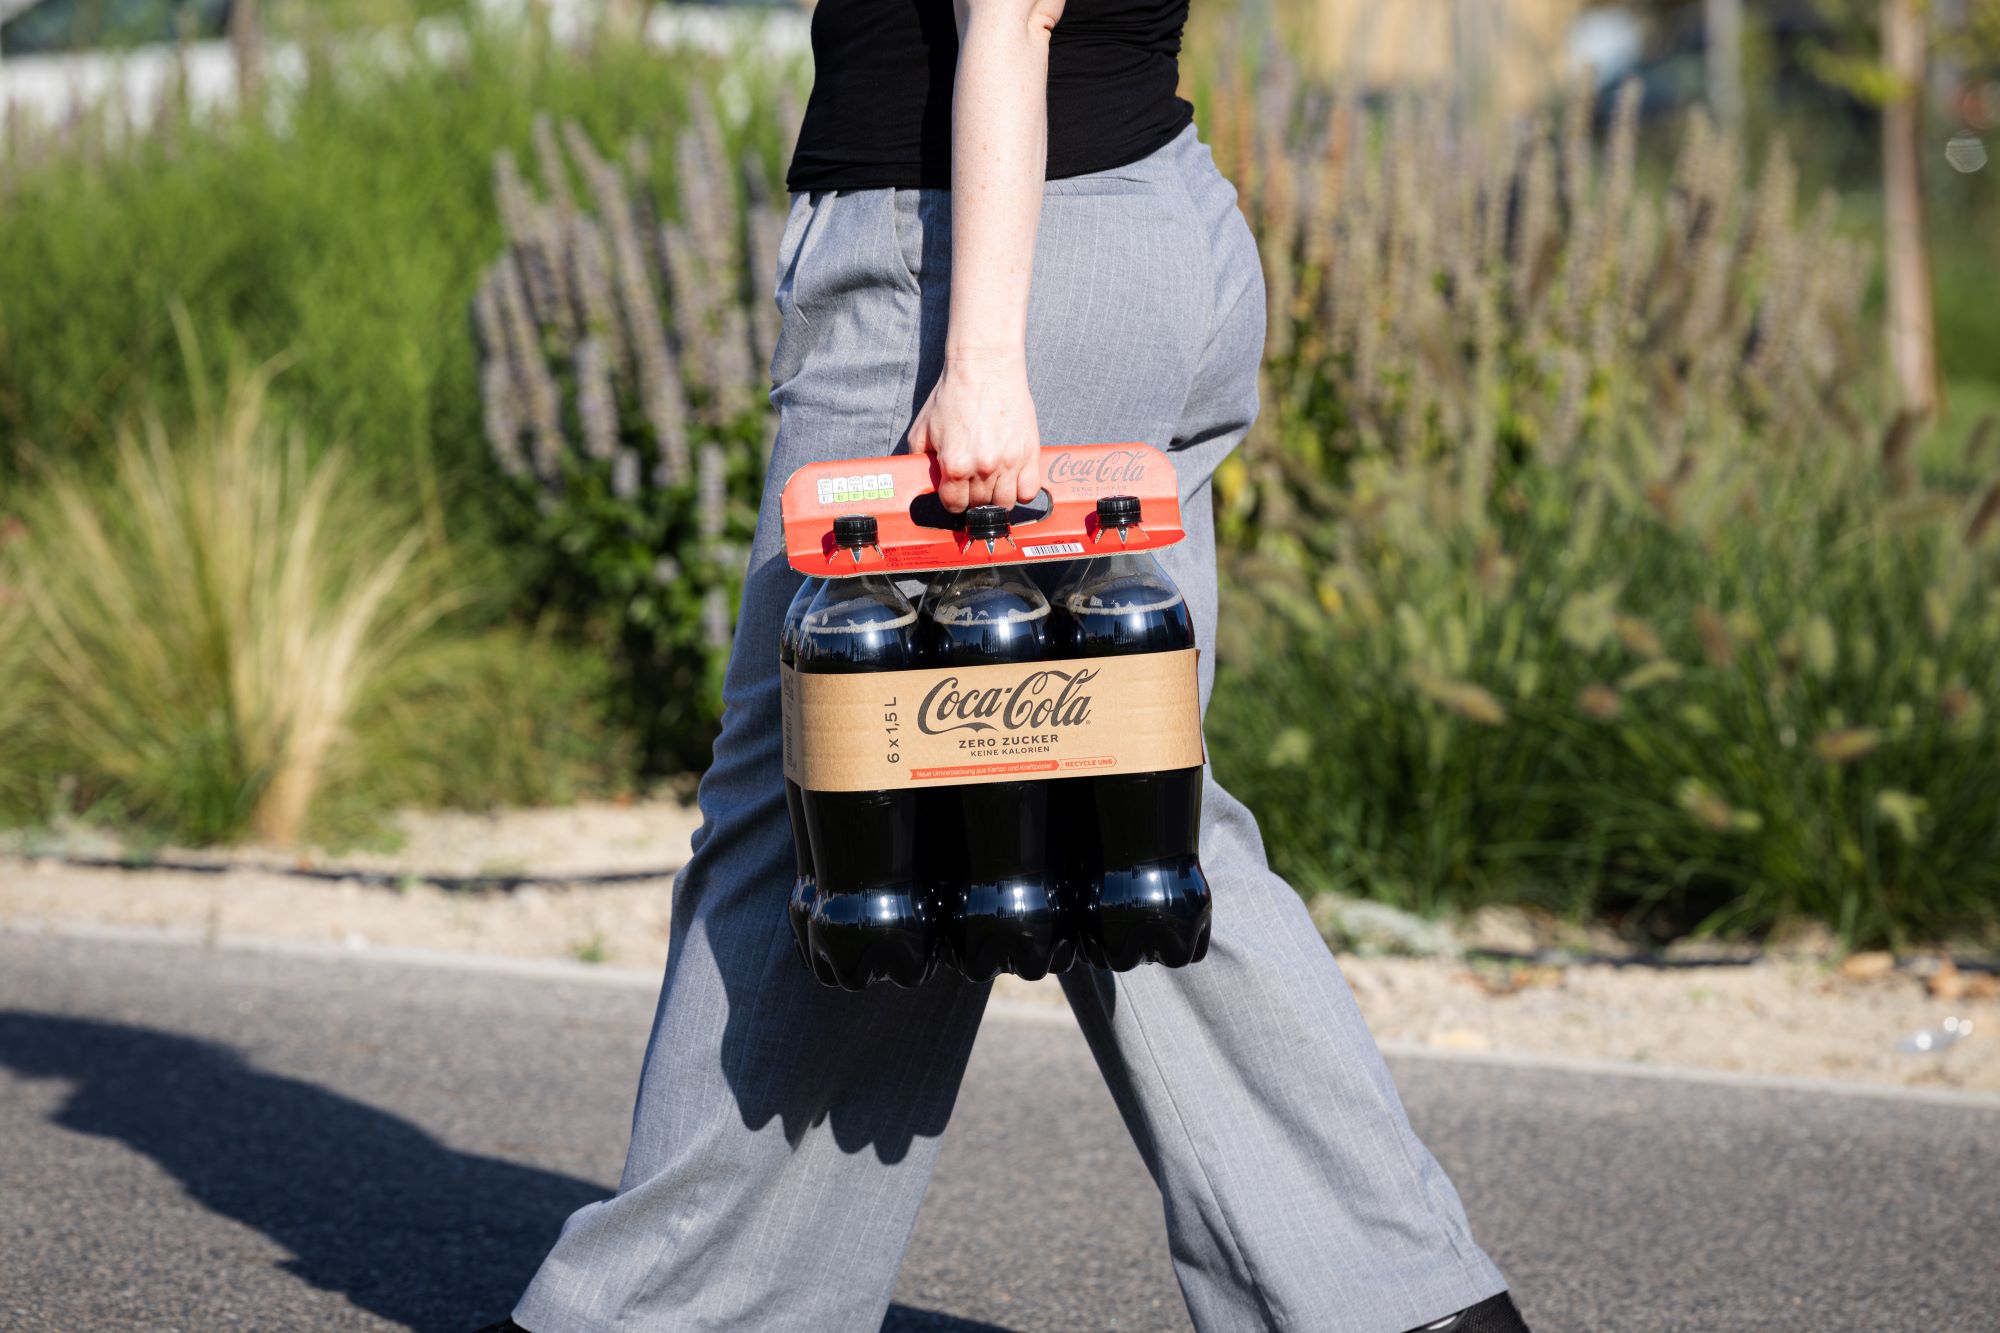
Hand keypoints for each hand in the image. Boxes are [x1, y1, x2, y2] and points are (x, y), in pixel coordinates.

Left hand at [907, 348, 1042, 512]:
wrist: (984, 367)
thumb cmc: (954, 394)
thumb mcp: (923, 428)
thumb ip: (919, 460)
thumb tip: (923, 483)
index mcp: (954, 465)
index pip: (954, 505)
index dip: (952, 499)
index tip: (955, 492)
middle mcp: (982, 468)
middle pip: (979, 505)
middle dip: (973, 497)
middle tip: (972, 482)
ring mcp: (1009, 462)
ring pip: (1005, 502)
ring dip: (997, 496)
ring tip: (992, 481)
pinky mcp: (1029, 453)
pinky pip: (1029, 490)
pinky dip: (1021, 489)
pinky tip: (1012, 478)